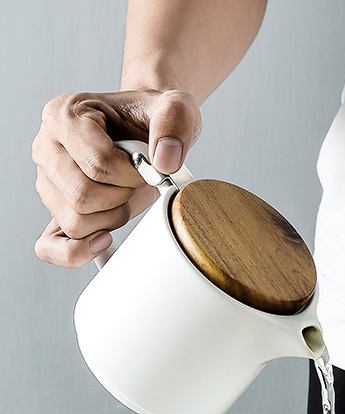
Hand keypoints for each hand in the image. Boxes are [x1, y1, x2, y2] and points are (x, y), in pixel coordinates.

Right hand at [32, 89, 200, 266]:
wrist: (144, 126)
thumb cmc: (151, 118)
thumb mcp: (174, 108)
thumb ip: (175, 121)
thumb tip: (165, 160)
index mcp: (65, 115)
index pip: (98, 165)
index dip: (133, 176)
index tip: (148, 167)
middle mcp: (46, 147)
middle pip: (82, 196)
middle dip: (123, 197)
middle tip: (137, 182)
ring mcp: (47, 181)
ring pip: (75, 221)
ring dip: (113, 217)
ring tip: (125, 195)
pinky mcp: (56, 208)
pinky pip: (49, 246)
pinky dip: (77, 251)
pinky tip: (105, 240)